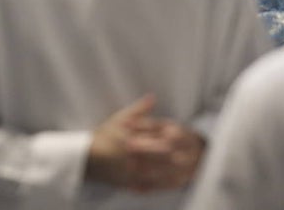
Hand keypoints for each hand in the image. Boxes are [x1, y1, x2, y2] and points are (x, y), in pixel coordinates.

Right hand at [87, 95, 204, 192]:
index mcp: (130, 140)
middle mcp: (131, 158)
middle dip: (180, 160)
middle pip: (162, 161)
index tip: (190, 141)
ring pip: (160, 176)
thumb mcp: (118, 119)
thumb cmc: (103, 136)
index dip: (175, 142)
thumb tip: (153, 98)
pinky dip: (167, 185)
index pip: (157, 142)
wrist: (86, 158)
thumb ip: (138, 110)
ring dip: (178, 175)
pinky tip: (178, 183)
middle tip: (197, 158)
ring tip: (193, 172)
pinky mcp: (131, 185)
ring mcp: (132, 174)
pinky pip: (153, 187)